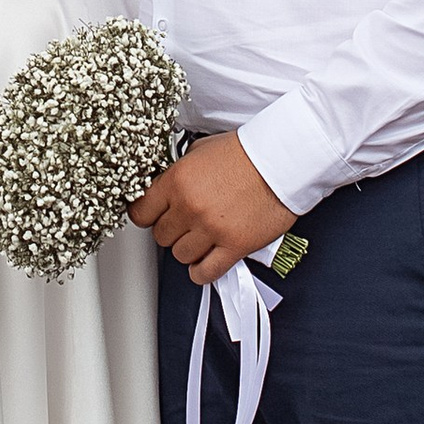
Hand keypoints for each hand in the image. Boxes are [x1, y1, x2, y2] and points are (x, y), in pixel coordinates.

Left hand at [132, 132, 298, 286]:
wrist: (283, 160)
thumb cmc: (247, 151)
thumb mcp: (201, 150)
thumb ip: (179, 173)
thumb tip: (166, 188)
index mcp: (177, 180)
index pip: (140, 213)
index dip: (147, 215)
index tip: (153, 216)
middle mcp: (190, 207)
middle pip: (161, 236)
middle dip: (172, 230)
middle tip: (186, 222)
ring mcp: (212, 229)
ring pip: (180, 256)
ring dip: (189, 248)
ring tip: (202, 237)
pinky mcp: (235, 246)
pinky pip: (205, 273)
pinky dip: (202, 271)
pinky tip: (206, 261)